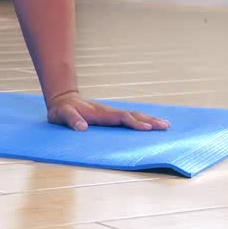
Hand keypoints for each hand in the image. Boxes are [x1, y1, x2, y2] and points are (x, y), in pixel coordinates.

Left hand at [46, 91, 170, 131]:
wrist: (63, 100)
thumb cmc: (62, 110)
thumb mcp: (62, 115)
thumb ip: (71, 120)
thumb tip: (82, 128)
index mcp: (100, 114)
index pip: (121, 118)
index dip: (134, 122)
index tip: (147, 128)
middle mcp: (109, 112)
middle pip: (132, 115)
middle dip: (149, 120)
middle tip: (166, 126)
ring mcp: (111, 114)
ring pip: (133, 115)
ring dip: (149, 119)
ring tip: (165, 125)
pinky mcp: (111, 116)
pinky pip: (129, 118)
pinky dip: (142, 120)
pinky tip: (151, 124)